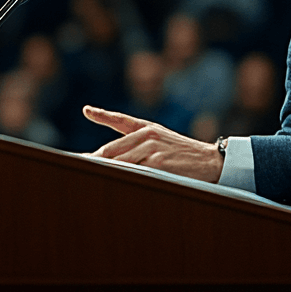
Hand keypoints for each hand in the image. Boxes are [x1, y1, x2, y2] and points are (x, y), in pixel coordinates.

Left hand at [84, 106, 223, 183]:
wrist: (209, 160)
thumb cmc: (182, 152)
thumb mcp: (162, 139)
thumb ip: (138, 143)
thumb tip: (112, 157)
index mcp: (147, 127)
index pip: (120, 119)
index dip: (102, 115)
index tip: (88, 110)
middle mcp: (147, 134)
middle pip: (112, 149)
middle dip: (95, 159)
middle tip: (81, 165)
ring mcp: (152, 148)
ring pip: (119, 162)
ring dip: (105, 170)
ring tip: (90, 176)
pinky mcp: (158, 163)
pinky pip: (133, 172)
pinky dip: (122, 177)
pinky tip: (112, 181)